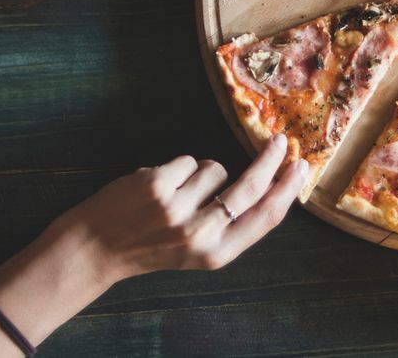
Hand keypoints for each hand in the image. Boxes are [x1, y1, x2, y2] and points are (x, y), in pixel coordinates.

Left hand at [55, 134, 305, 284]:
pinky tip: (157, 187)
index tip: (302, 167)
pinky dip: (176, 169)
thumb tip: (272, 185)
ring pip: (215, 168)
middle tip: (280, 141)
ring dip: (199, 173)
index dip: (288, 190)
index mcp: (216, 255)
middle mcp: (200, 235)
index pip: (266, 218)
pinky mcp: (157, 185)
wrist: (95, 249)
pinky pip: (188, 161)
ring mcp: (178, 209)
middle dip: (270, 160)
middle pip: (251, 187)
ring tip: (175, 192)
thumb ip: (231, 224)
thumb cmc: (151, 246)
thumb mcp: (198, 250)